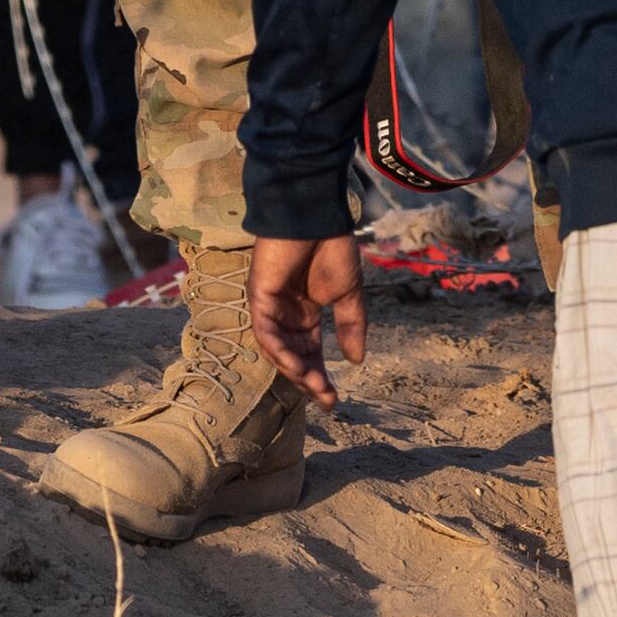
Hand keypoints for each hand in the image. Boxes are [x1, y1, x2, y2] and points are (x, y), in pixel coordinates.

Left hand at [249, 232, 364, 404]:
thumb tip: (357, 360)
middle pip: (293, 357)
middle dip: (309, 381)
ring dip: (294, 371)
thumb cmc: (331, 248)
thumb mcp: (347, 293)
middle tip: (327, 400)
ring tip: (314, 386)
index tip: (335, 401)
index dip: (321, 377)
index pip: (310, 353)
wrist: (315, 216)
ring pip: (277, 350)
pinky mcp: (259, 298)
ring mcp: (269, 308)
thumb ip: (351, 326)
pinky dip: (280, 351)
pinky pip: (266, 332)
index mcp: (305, 314)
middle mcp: (285, 315)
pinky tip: (298, 366)